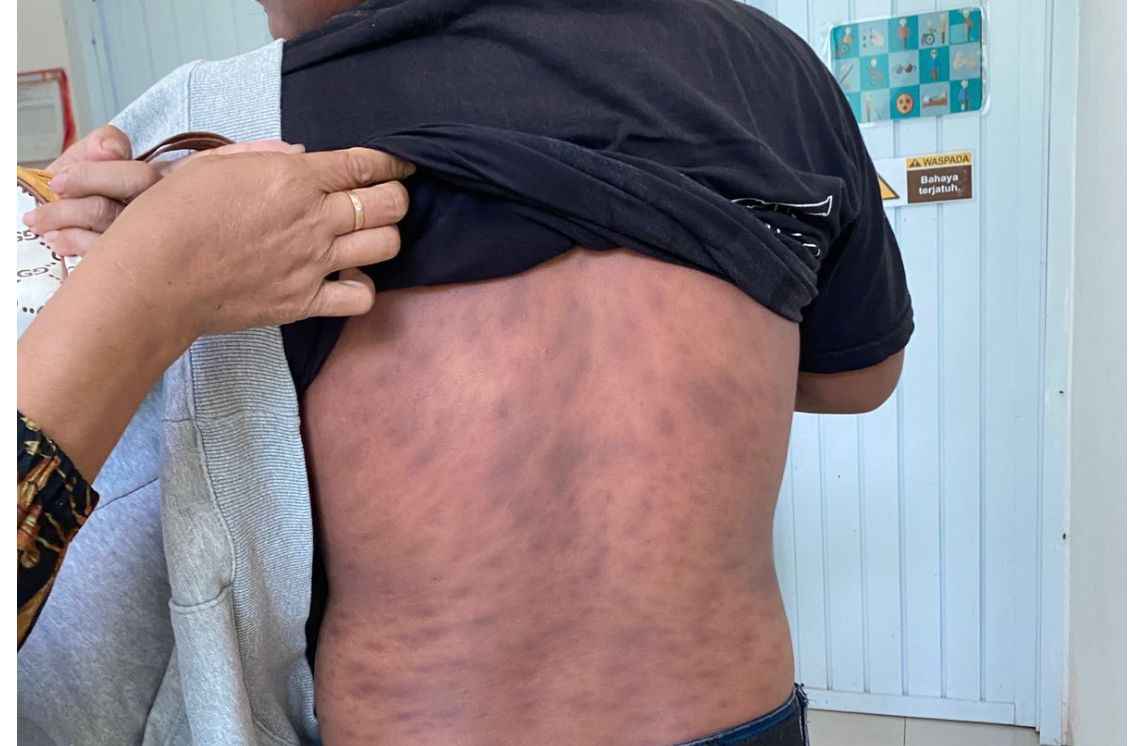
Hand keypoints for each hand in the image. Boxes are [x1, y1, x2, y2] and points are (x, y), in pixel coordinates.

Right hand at [18, 145, 413, 480]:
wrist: (152, 278)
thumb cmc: (171, 215)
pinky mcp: (304, 302)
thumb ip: (264, 155)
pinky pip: (361, 297)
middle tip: (388, 198)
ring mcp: (313, 263)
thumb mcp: (212, 164)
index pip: (363, 164)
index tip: (401, 164)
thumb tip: (302, 155)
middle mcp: (312, 219)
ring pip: (385, 245)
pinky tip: (346, 278)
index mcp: (291, 178)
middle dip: (395, 197)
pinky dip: (362, 287)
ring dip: (384, 237)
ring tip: (367, 236)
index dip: (391, 162)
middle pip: (388, 204)